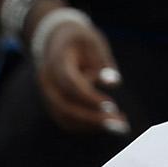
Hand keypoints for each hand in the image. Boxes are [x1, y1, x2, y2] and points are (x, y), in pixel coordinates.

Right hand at [32, 12, 129, 137]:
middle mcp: (47, 82)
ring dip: (92, 125)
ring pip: (65, 118)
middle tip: (120, 124)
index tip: (112, 106)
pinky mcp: (53, 105)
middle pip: (64, 107)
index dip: (89, 97)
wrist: (55, 41)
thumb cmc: (79, 40)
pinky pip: (67, 121)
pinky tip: (108, 123)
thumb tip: (113, 83)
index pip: (70, 84)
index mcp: (56, 61)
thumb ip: (104, 61)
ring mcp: (47, 95)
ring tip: (121, 126)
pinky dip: (87, 125)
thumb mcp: (94, 42)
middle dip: (92, 118)